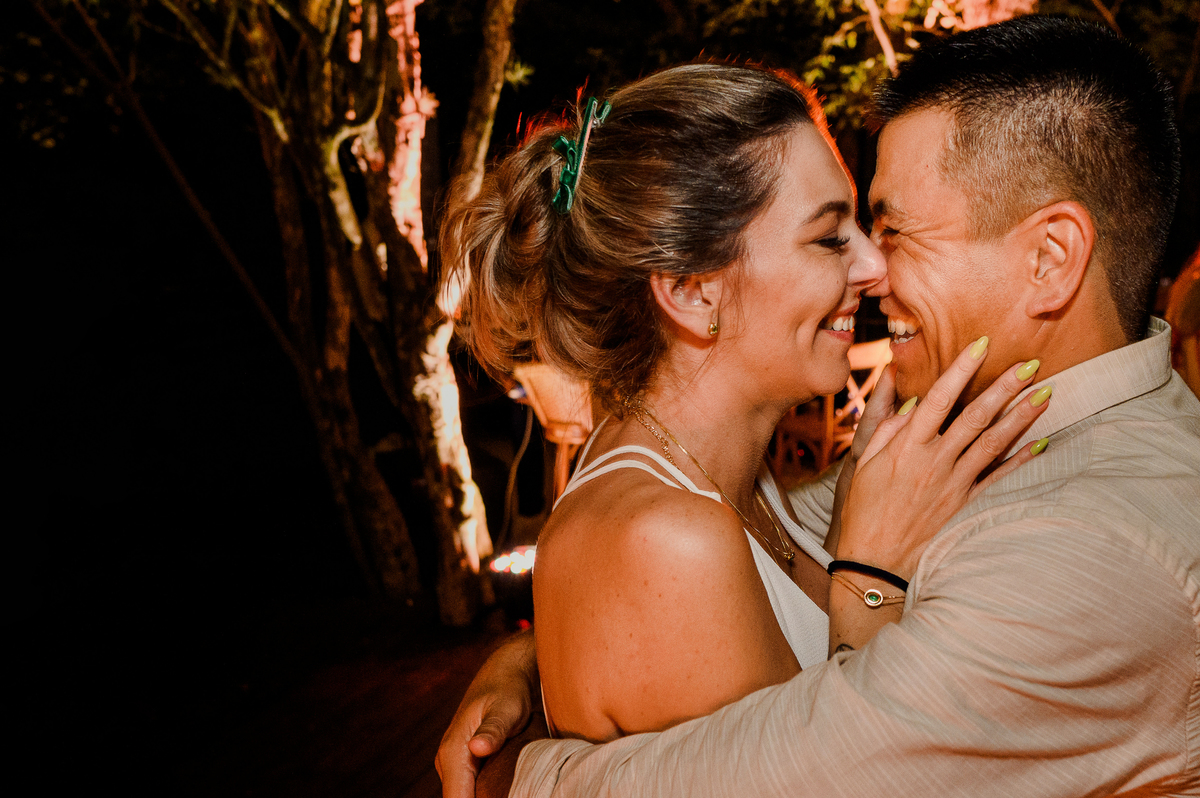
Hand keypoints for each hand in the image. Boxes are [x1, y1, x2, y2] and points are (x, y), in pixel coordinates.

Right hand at [436, 629, 538, 797]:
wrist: (505, 674)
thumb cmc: (508, 689)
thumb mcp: (506, 709)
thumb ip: (493, 731)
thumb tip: (477, 748)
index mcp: (452, 752)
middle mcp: (448, 760)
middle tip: (515, 794)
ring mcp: (456, 763)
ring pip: (466, 795)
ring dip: (487, 797)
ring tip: (513, 791)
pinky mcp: (466, 763)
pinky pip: (472, 788)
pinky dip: (488, 793)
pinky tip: (506, 789)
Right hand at [838, 338, 1051, 579]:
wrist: (874, 561)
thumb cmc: (863, 509)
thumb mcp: (864, 465)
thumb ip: (887, 429)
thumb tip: (914, 402)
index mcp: (907, 447)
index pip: (939, 398)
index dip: (961, 370)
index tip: (982, 345)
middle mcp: (934, 461)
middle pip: (975, 416)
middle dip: (1005, 387)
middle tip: (1031, 364)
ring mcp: (953, 484)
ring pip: (993, 443)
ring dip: (1021, 417)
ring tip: (1045, 394)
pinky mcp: (964, 505)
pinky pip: (998, 479)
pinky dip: (1021, 461)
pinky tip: (1041, 443)